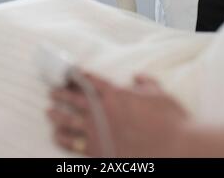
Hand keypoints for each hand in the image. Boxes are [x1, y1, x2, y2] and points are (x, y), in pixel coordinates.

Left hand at [47, 73, 190, 156]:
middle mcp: (103, 111)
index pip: (92, 81)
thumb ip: (144, 82)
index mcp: (116, 94)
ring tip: (48, 112)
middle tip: (52, 91)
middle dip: (62, 93)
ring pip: (70, 121)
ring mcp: (100, 132)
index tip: (70, 72)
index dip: (79, 75)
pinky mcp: (99, 151)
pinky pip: (74, 144)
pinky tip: (56, 136)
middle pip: (75, 99)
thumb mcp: (158, 92)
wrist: (175, 148)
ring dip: (57, 115)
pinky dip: (63, 139)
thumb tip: (136, 77)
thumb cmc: (169, 119)